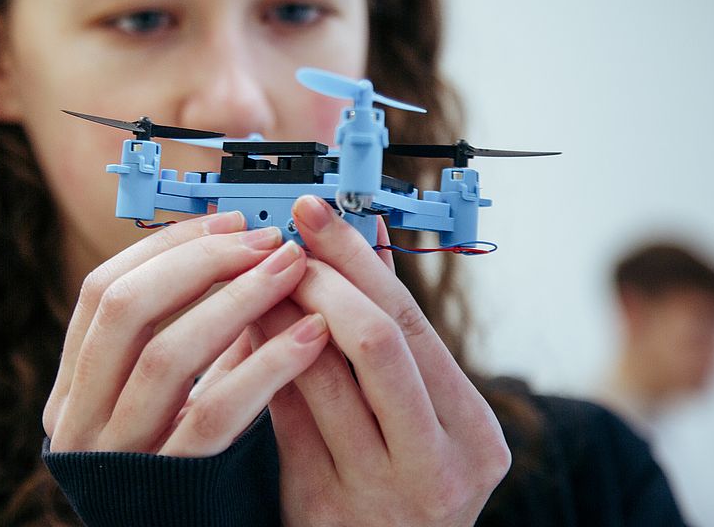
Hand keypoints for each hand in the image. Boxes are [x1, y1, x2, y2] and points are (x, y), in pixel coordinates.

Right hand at [43, 210, 330, 456]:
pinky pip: (218, 411)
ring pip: (168, 353)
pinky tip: (311, 334)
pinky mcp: (179, 484)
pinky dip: (267, 363)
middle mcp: (81, 421)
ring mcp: (124, 456)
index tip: (227, 223)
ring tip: (293, 270)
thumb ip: (181, 337)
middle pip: (125, 308)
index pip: (101, 292)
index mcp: (72, 391)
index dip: (164, 249)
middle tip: (265, 239)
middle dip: (200, 262)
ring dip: (238, 299)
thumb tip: (233, 248)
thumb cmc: (188, 472)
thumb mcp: (164, 403)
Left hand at [252, 196, 510, 526]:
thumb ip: (395, 329)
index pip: (410, 321)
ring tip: (252, 278)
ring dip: (278, 313)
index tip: (314, 215)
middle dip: (318, 279)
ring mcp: (377, 490)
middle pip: (374, 340)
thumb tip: (367, 238)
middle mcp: (435, 464)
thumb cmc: (403, 479)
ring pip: (318, 375)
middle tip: (279, 245)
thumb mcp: (420, 412)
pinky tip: (243, 330)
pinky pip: (282, 414)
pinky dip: (261, 361)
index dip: (355, 258)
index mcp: (471, 431)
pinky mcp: (320, 504)